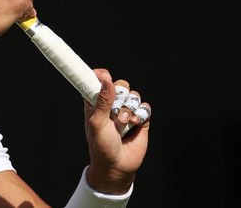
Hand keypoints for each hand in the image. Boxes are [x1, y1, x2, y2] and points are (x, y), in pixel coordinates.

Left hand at [84, 69, 150, 194]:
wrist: (118, 165)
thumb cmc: (101, 145)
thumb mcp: (97, 122)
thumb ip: (102, 100)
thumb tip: (106, 79)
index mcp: (96, 102)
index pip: (98, 81)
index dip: (101, 76)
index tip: (104, 75)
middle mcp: (112, 104)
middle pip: (121, 85)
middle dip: (120, 96)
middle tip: (114, 112)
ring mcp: (126, 111)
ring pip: (133, 95)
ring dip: (129, 108)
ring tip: (123, 123)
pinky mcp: (140, 119)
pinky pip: (145, 107)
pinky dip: (140, 114)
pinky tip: (134, 124)